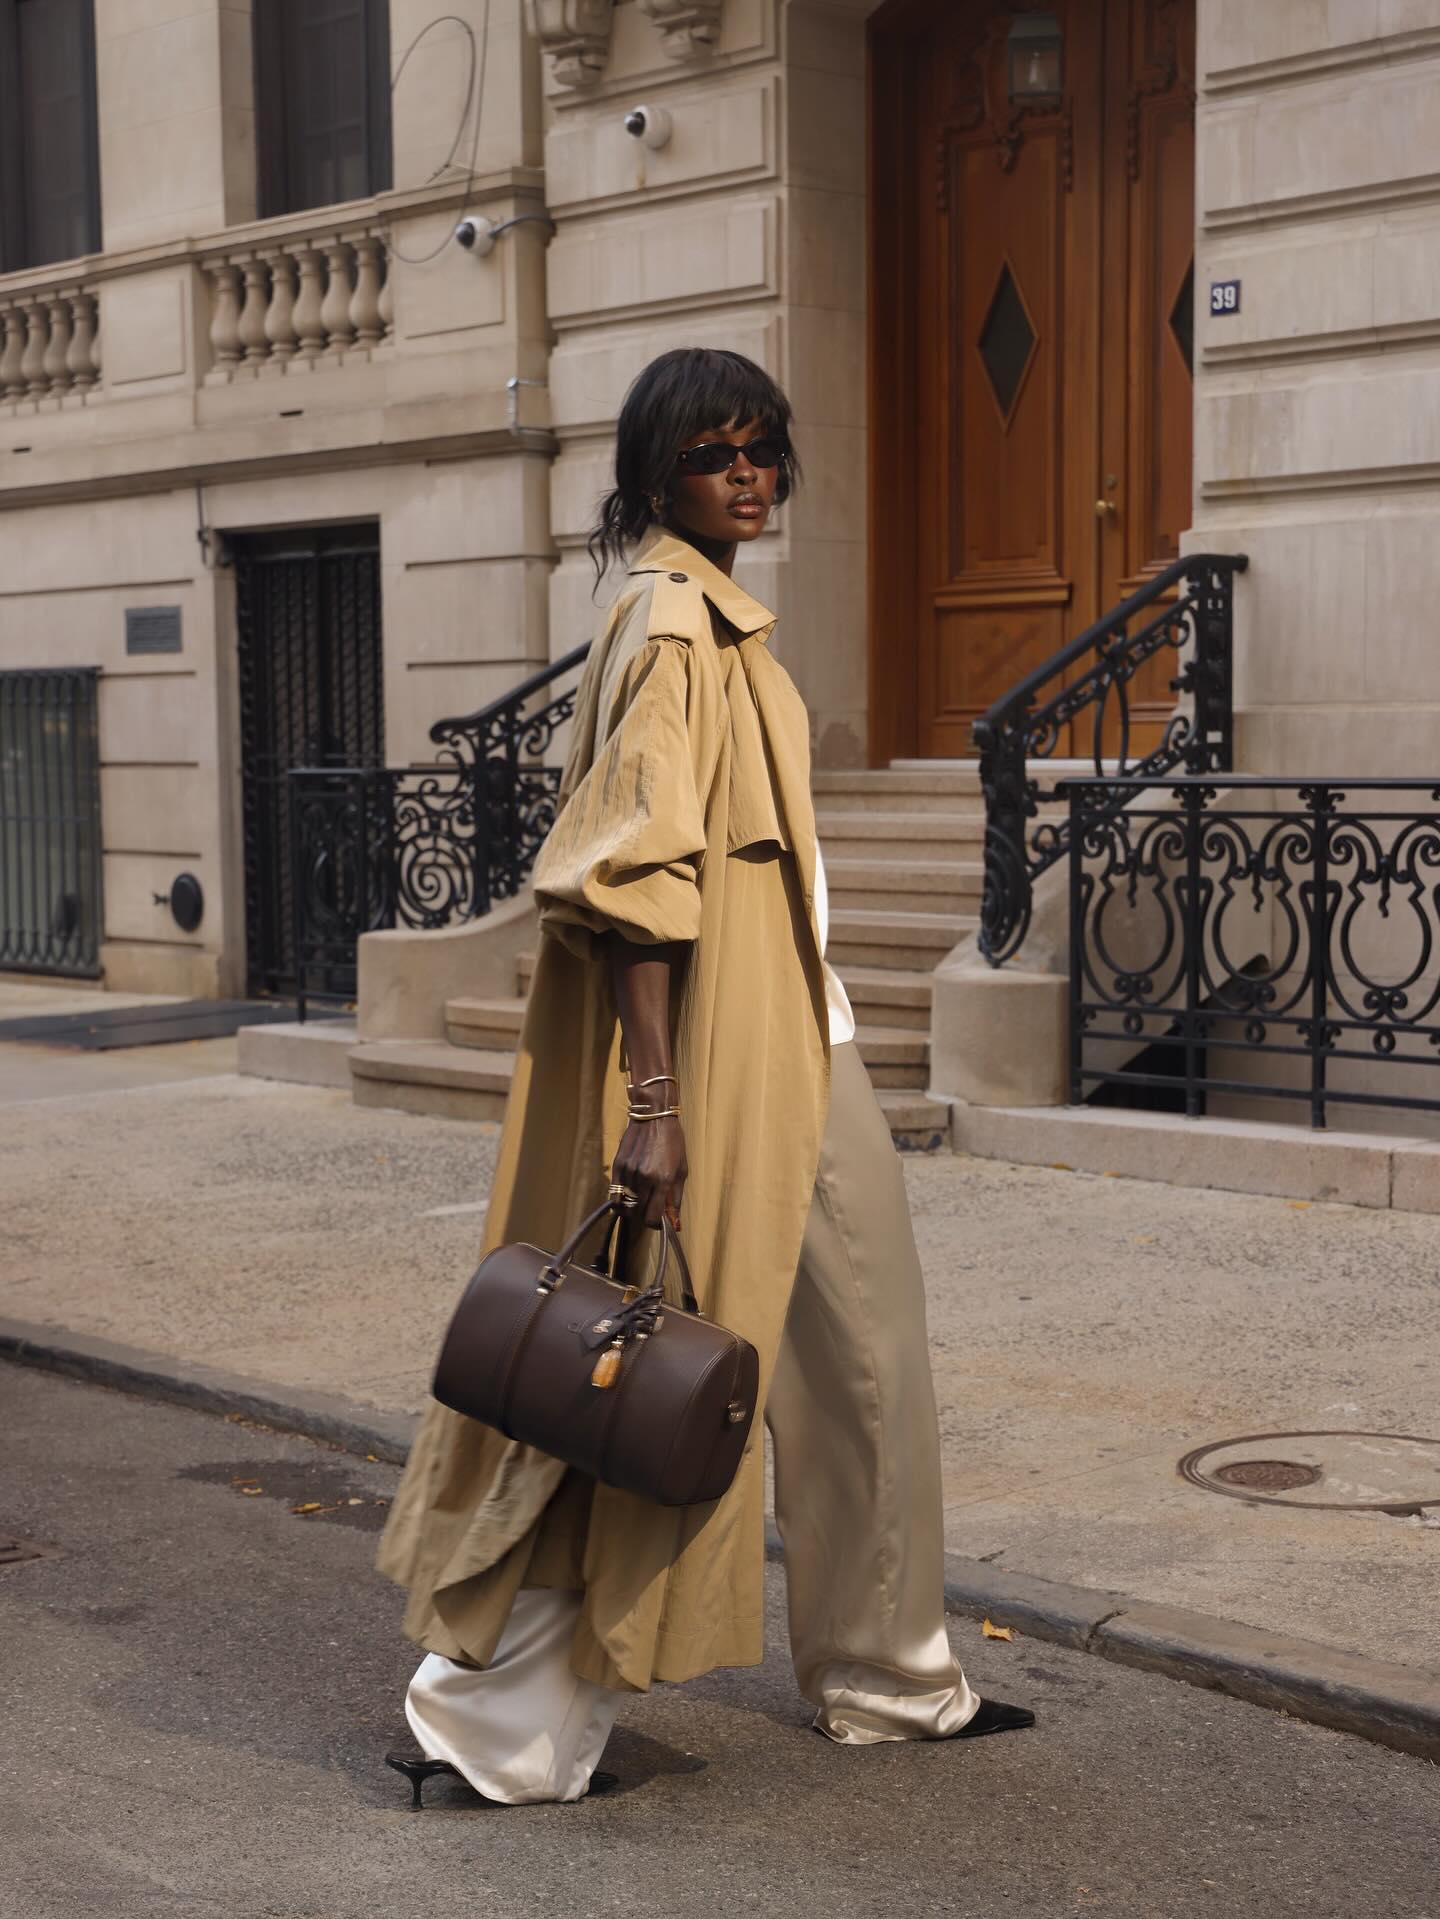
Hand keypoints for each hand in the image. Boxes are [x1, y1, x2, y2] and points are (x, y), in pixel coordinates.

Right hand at [611, 1114, 687, 1231]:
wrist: (653, 1117)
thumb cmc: (672, 1142)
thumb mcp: (681, 1171)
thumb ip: (676, 1200)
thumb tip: (675, 1225)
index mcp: (663, 1180)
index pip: (652, 1218)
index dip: (655, 1224)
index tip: (659, 1221)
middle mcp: (645, 1178)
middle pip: (638, 1214)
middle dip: (645, 1216)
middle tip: (651, 1208)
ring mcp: (629, 1173)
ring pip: (626, 1205)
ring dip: (634, 1206)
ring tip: (642, 1196)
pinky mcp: (618, 1167)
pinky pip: (614, 1195)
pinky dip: (621, 1201)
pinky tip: (629, 1195)